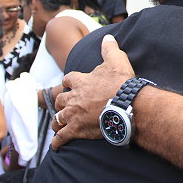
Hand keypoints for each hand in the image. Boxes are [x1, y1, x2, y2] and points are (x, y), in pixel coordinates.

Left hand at [51, 35, 135, 149]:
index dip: (70, 81)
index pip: (69, 78)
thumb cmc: (121, 83)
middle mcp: (73, 98)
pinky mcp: (76, 130)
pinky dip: (57, 141)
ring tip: (58, 123)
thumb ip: (110, 48)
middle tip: (65, 104)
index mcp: (81, 81)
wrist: (126, 106)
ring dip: (57, 120)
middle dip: (61, 102)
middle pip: (60, 99)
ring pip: (58, 118)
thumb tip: (108, 36)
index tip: (72, 83)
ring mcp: (73, 115)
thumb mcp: (117, 60)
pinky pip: (61, 137)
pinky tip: (56, 146)